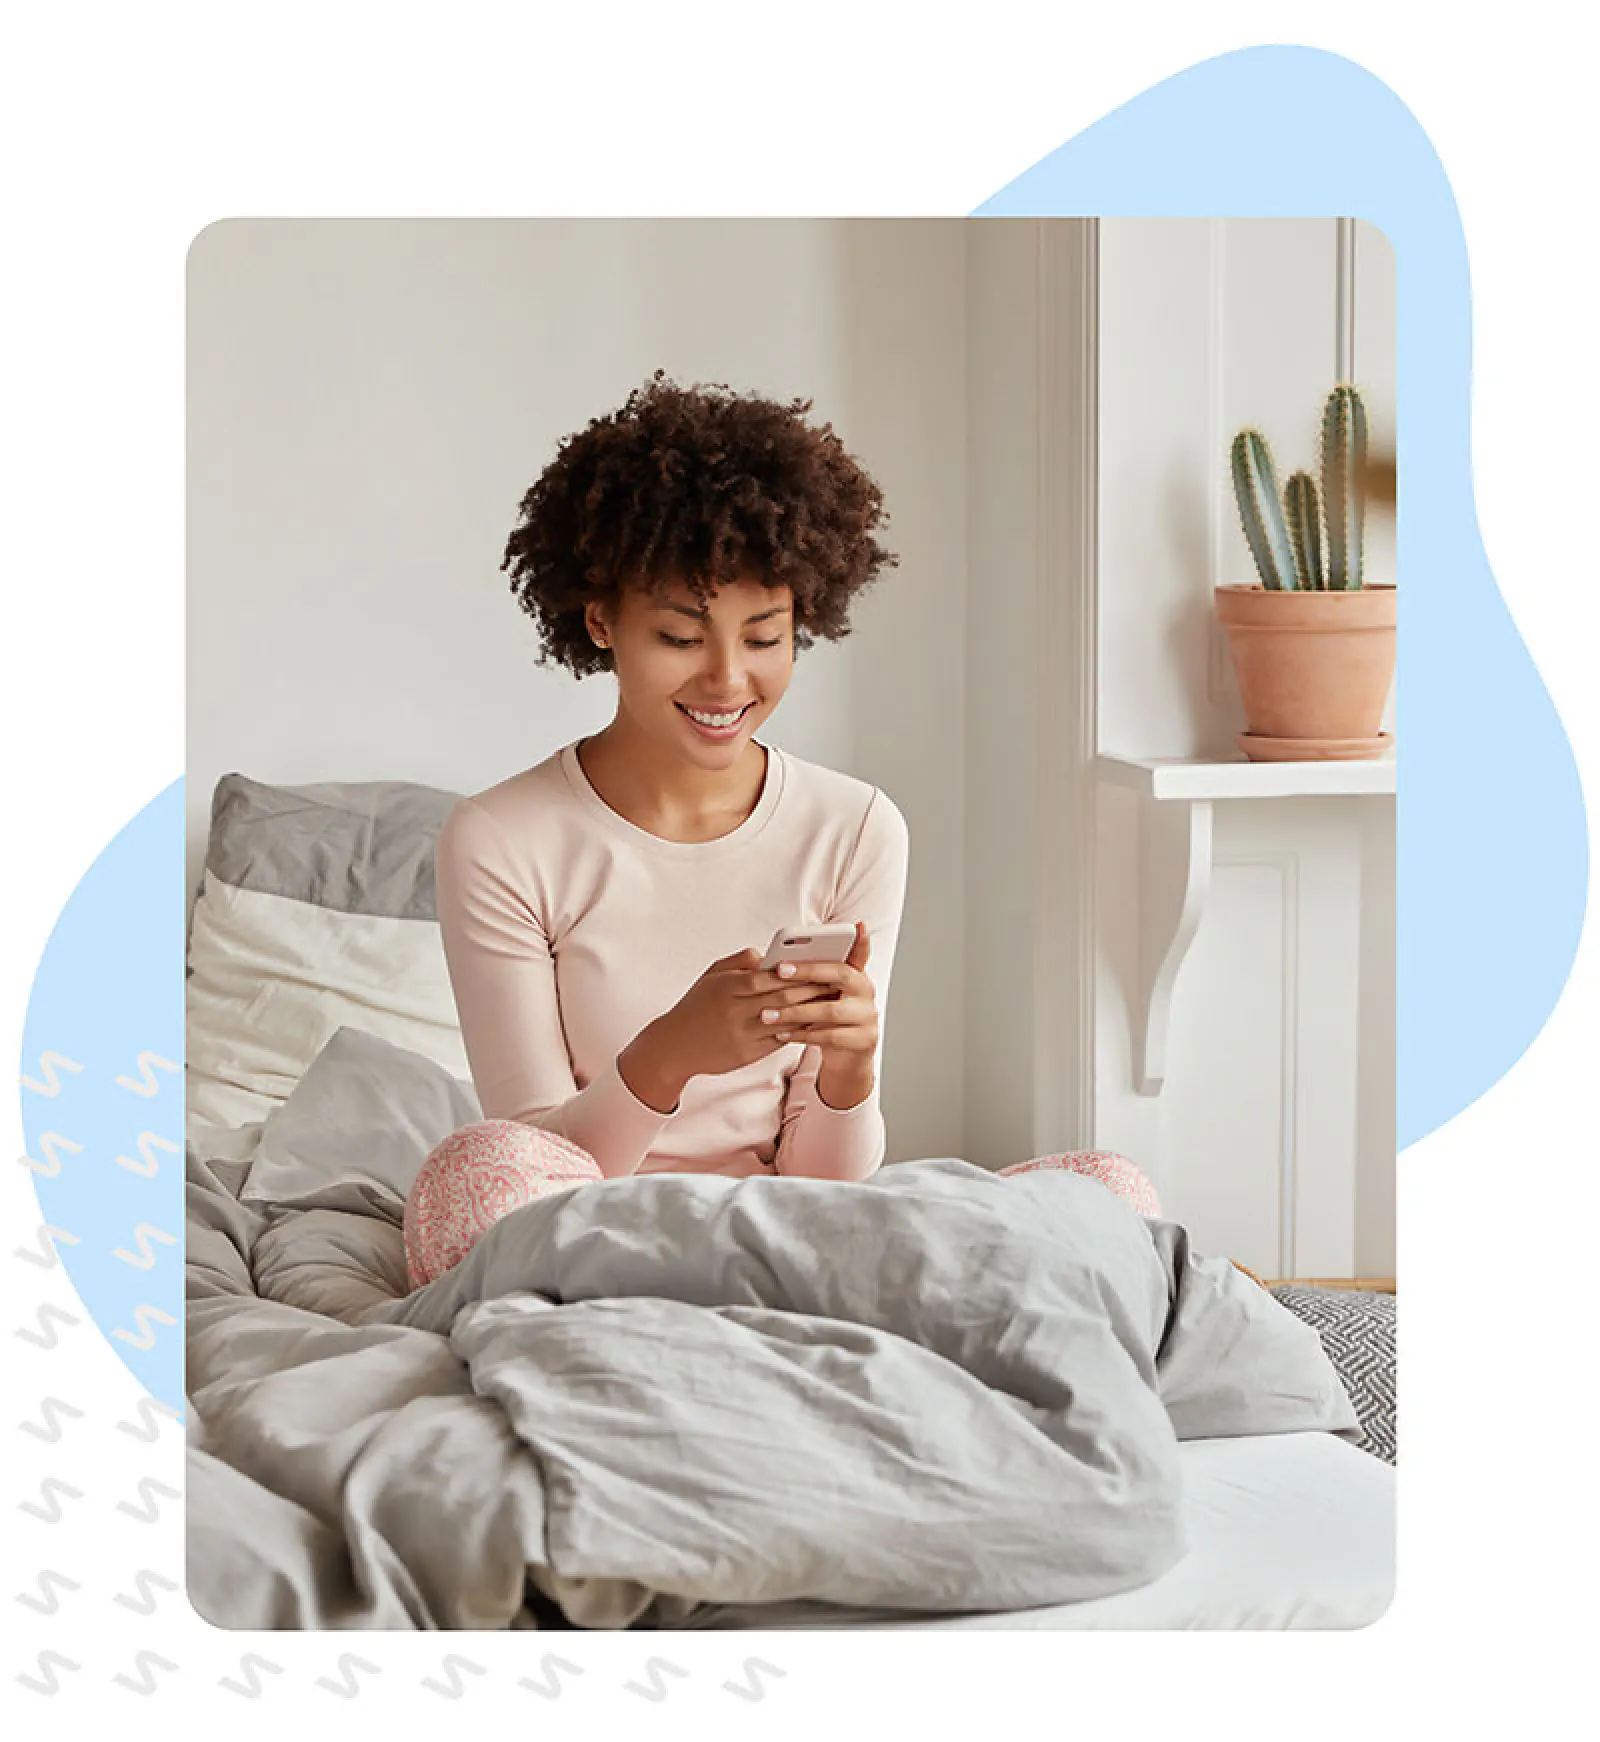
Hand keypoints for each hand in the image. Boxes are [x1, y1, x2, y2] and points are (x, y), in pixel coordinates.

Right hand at [622, 945, 837, 1106]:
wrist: (674, 1046)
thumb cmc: (695, 1007)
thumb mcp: (710, 977)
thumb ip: (739, 962)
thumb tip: (766, 954)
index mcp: (727, 987)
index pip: (767, 975)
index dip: (793, 971)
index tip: (815, 963)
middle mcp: (735, 1010)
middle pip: (782, 997)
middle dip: (811, 988)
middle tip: (835, 980)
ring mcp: (742, 1033)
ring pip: (786, 1020)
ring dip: (810, 1011)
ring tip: (831, 1002)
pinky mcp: (748, 1053)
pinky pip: (780, 1041)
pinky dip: (798, 1031)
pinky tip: (814, 1024)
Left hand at [763, 924, 878, 1108]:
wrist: (846, 1056)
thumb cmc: (828, 1019)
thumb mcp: (823, 993)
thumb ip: (811, 975)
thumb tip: (773, 959)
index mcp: (857, 975)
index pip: (856, 953)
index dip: (856, 941)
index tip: (846, 927)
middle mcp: (866, 992)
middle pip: (841, 975)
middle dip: (808, 971)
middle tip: (779, 970)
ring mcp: (867, 1017)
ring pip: (831, 1011)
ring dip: (796, 1012)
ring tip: (768, 1014)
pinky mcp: (863, 1040)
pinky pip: (829, 1037)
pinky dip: (802, 1035)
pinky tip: (782, 1033)